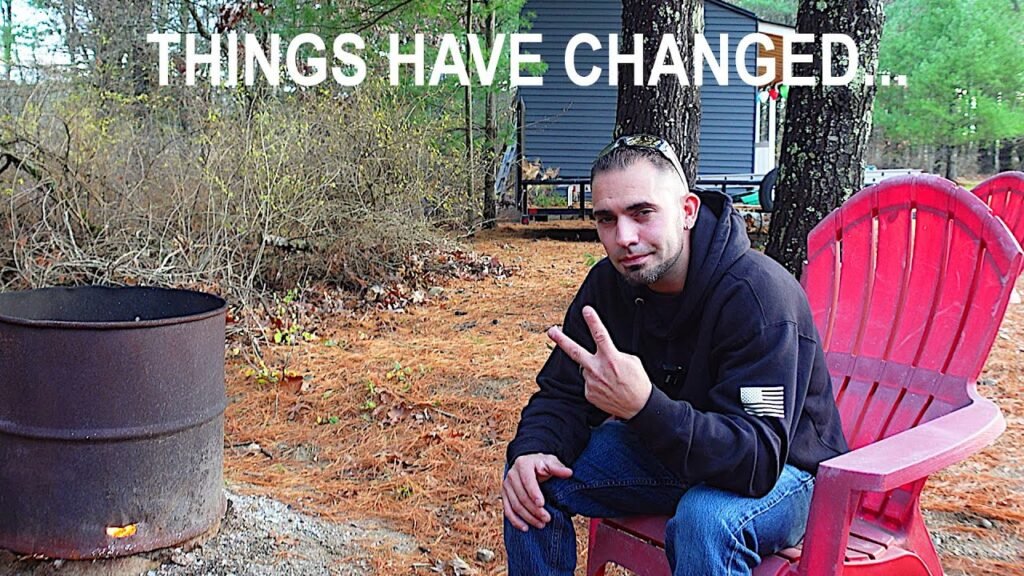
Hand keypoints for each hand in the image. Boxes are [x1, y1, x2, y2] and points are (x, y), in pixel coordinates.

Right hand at [502, 453, 572, 531]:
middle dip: (534, 510)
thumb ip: (558, 468)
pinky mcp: (504, 495)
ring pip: (515, 506)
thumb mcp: (551, 462)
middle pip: (522, 496)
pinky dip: (515, 521)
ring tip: (541, 524)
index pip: (527, 481)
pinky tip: (525, 528)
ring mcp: (506, 486)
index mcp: (523, 464)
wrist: (529, 465)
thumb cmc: (542, 464)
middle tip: (547, 519)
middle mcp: (512, 474)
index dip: (534, 493)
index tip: (542, 504)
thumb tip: (569, 473)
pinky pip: (508, 510)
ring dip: (528, 517)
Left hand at [548, 305, 652, 419]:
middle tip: (551, 331)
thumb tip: (604, 353)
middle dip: (561, 340)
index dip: (592, 321)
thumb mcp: (632, 361)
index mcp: (611, 358)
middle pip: (575, 351)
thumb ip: (614, 354)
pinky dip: (596, 383)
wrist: (638, 407)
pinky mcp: (589, 393)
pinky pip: (589, 383)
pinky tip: (607, 388)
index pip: (599, 335)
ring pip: (586, 369)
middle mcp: (598, 369)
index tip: (586, 310)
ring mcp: (591, 382)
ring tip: (609, 378)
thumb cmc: (637, 382)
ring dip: (594, 370)